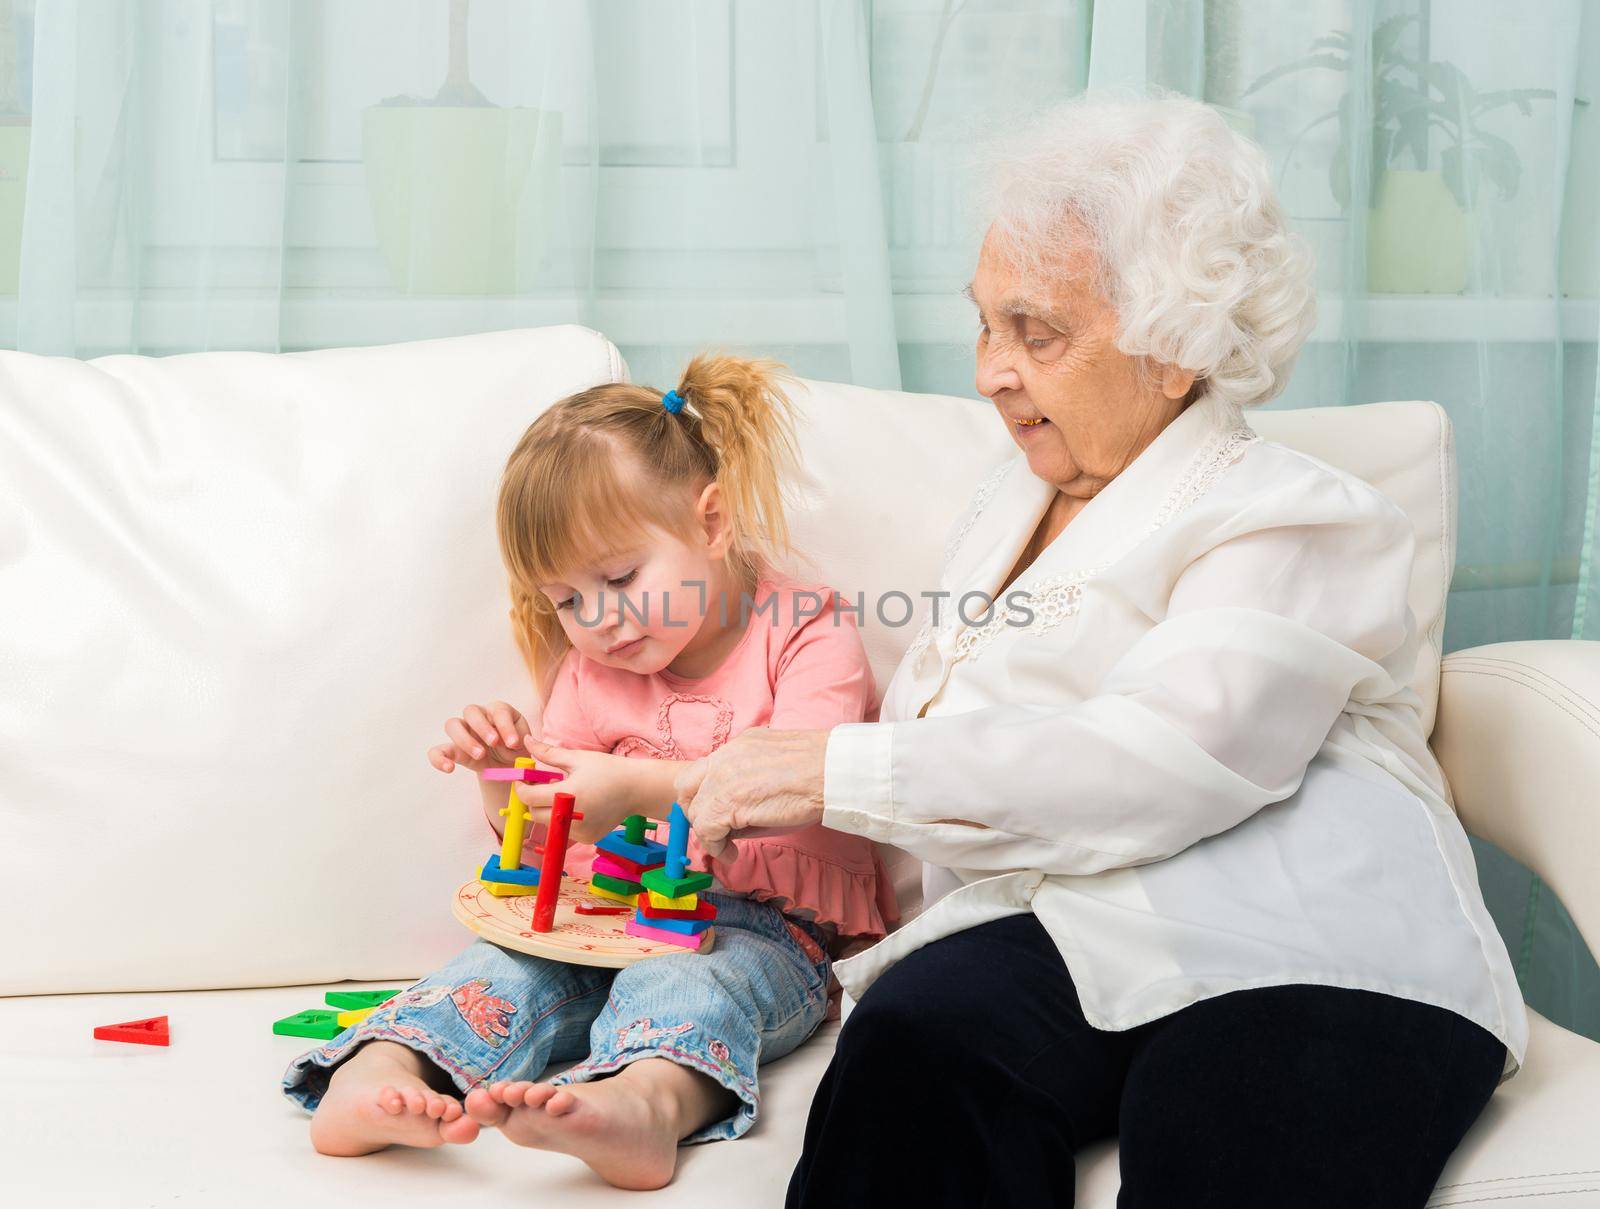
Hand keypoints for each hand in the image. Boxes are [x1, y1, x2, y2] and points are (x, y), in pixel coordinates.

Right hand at [428, 701, 532, 773]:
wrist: (508, 766)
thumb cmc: (516, 749)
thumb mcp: (524, 744)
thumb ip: (520, 740)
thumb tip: (513, 742)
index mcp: (498, 711)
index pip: (499, 711)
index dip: (505, 726)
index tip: (513, 743)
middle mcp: (478, 717)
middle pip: (471, 711)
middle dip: (482, 727)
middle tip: (493, 743)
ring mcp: (463, 731)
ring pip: (452, 724)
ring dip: (465, 740)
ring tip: (480, 756)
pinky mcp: (454, 749)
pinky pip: (438, 750)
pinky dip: (439, 758)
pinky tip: (449, 768)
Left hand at [506, 739, 650, 844]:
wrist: (637, 789)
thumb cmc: (608, 769)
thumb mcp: (578, 758)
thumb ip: (548, 753)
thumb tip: (527, 742)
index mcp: (568, 794)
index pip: (529, 797)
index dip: (521, 788)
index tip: (523, 779)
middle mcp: (573, 817)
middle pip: (535, 814)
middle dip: (534, 799)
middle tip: (544, 784)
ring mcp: (580, 831)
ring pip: (549, 823)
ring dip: (548, 809)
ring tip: (564, 792)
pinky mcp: (587, 838)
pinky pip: (564, 830)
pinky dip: (564, 818)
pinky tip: (578, 804)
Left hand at [673, 728, 829, 859]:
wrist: (834, 772)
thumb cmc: (820, 773)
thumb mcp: (777, 769)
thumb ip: (751, 784)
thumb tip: (735, 819)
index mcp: (740, 745)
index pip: (703, 770)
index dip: (705, 795)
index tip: (719, 815)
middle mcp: (725, 757)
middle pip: (686, 786)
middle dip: (696, 812)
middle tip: (716, 831)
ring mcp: (722, 777)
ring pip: (695, 811)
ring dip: (709, 833)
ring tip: (729, 847)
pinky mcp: (726, 801)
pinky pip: (706, 829)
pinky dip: (716, 847)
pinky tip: (732, 854)